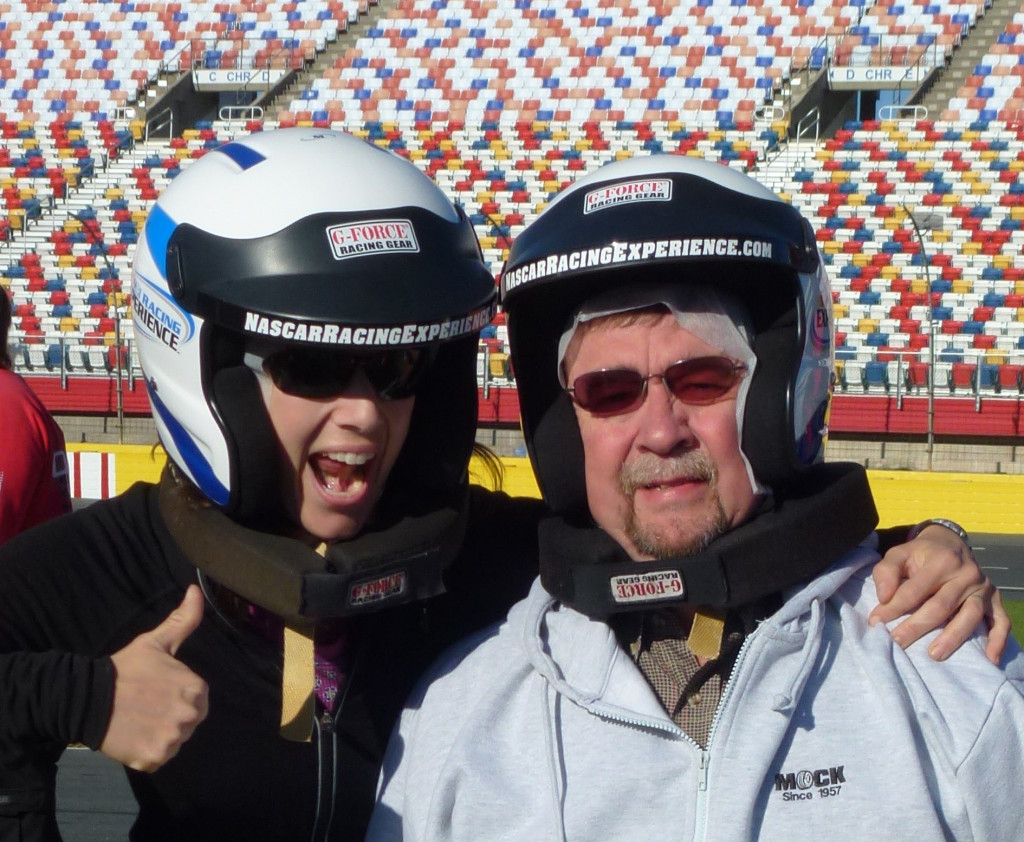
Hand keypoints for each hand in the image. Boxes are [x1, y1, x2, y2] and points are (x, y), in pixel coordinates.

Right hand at [100, 585, 208, 771]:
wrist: (88, 698)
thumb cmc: (125, 669)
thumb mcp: (157, 641)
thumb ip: (183, 619)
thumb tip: (196, 591)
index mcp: (196, 688)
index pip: (198, 700)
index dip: (177, 697)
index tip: (157, 692)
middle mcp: (189, 715)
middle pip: (189, 722)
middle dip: (171, 717)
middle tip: (147, 707)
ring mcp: (172, 739)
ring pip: (175, 741)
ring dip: (160, 735)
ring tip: (139, 721)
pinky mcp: (154, 758)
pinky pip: (159, 759)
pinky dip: (147, 752)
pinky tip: (133, 736)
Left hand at [869, 525, 1009, 664]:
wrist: (951, 545)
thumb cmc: (920, 555)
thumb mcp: (899, 554)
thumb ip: (887, 572)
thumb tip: (884, 598)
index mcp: (941, 561)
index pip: (915, 589)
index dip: (894, 607)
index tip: (876, 622)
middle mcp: (966, 574)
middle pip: (941, 606)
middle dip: (917, 626)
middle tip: (898, 643)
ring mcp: (984, 589)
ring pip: (970, 616)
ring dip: (952, 638)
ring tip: (933, 655)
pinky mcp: (996, 600)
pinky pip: (1001, 622)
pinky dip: (998, 641)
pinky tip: (989, 660)